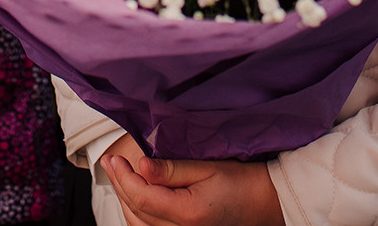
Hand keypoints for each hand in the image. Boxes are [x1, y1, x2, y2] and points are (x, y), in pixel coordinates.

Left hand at [101, 135, 282, 225]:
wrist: (266, 203)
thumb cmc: (243, 183)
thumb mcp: (207, 168)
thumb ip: (171, 169)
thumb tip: (140, 165)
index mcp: (188, 214)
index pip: (142, 197)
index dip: (123, 177)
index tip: (114, 158)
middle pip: (136, 212)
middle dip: (119, 186)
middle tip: (111, 163)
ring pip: (139, 224)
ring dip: (125, 200)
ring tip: (119, 176)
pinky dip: (137, 213)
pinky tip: (134, 196)